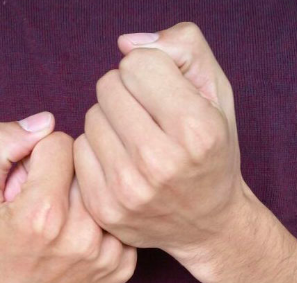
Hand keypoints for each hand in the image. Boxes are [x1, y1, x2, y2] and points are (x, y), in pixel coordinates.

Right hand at [0, 112, 135, 282]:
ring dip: (83, 197)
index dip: (39, 155)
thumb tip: (47, 122)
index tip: (27, 180)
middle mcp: (82, 237)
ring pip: (106, 190)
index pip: (62, 143)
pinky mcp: (122, 268)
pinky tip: (78, 238)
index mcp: (43, 215)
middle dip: (63, 175)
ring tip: (59, 221)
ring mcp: (106, 256)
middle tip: (43, 204)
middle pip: (88, 167)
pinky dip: (100, 221)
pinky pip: (119, 218)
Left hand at [74, 23, 249, 275]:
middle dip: (127, 93)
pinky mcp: (105, 209)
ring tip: (136, 142)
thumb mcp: (218, 94)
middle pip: (108, 88)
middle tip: (149, 119)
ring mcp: (128, 191)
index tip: (164, 94)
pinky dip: (97, 149)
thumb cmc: (212, 154)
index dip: (151, 72)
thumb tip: (125, 44)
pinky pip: (78, 151)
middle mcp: (160, 164)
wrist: (208, 223)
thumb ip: (183, 48)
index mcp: (196, 131)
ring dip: (110, 121)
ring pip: (91, 118)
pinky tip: (121, 163)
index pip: (137, 65)